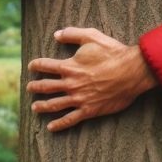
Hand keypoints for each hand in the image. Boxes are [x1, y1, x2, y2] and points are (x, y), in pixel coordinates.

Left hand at [26, 27, 158, 130]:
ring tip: (34, 107)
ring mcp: (79, 98)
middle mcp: (71, 84)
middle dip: (35, 87)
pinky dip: (59, 124)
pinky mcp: (89, 110)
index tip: (31, 66)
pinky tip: (51, 127)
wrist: (132, 71)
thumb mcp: (92, 36)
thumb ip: (73, 34)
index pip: (45, 66)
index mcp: (69, 66)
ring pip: (54, 104)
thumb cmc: (113, 52)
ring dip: (42, 106)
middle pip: (46, 87)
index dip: (36, 65)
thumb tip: (57, 34)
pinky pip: (70, 119)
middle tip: (29, 87)